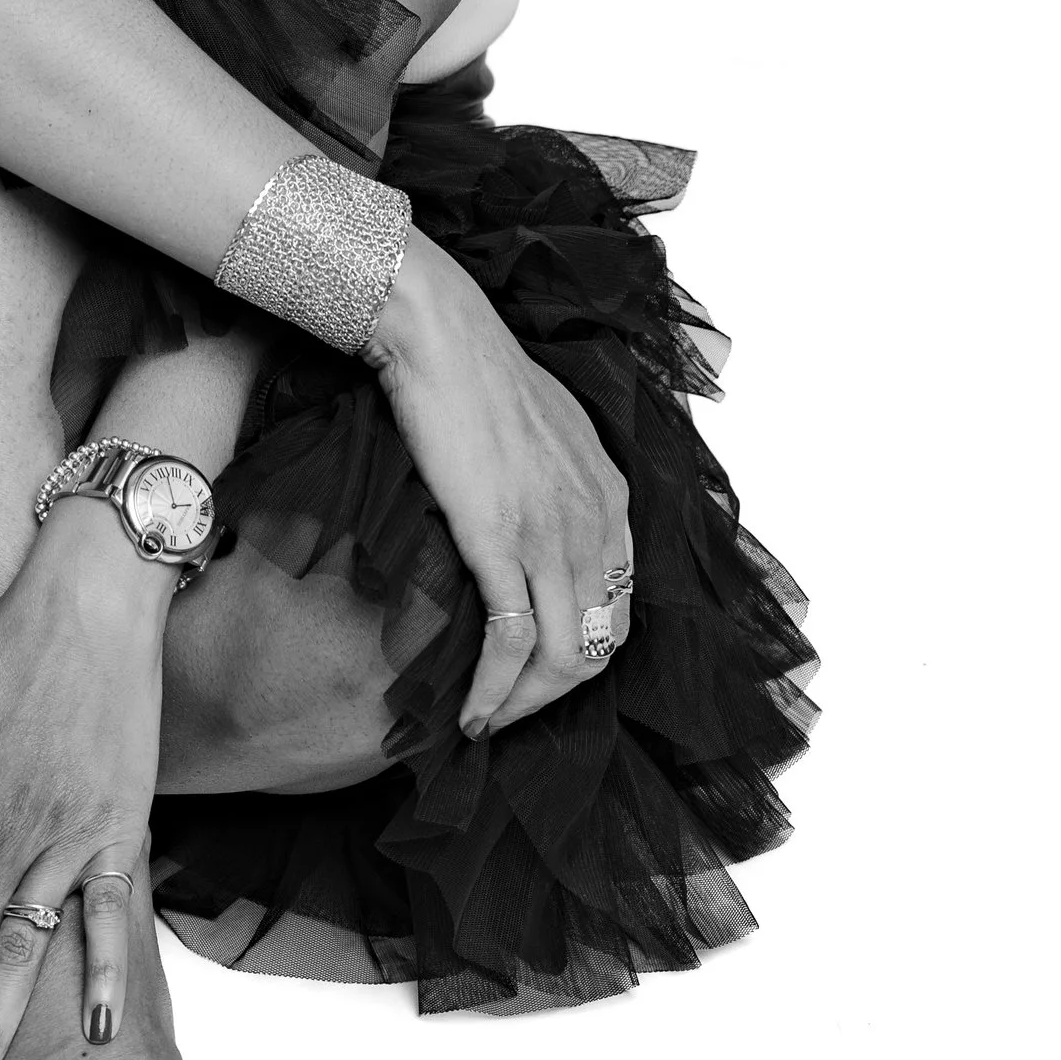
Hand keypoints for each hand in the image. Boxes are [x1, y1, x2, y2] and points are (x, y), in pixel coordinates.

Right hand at [368, 230, 633, 736]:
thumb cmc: (480, 373)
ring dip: (524, 708)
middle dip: (554, 698)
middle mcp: (596, 523)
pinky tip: (466, 710)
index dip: (579, 658)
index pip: (619, 610)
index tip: (533, 678)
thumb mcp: (552, 431)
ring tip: (483, 724)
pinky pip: (510, 641)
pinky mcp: (501, 538)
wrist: (442, 335)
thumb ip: (563, 481)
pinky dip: (492, 690)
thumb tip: (541, 515)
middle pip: (599, 648)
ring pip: (563, 659)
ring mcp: (552, 533)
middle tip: (506, 715)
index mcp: (613, 499)